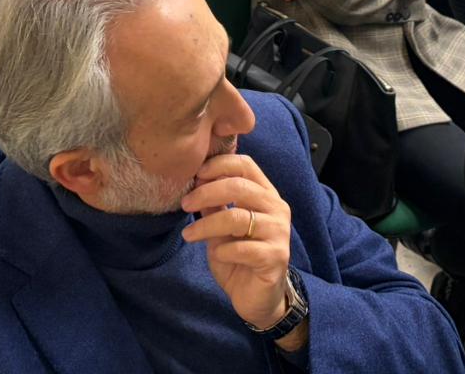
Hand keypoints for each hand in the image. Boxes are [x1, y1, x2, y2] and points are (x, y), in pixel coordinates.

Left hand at [180, 154, 296, 332]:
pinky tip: (216, 255)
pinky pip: (241, 248)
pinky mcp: (276, 257)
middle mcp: (277, 208)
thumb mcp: (221, 227)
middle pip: (239, 186)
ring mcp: (279, 232)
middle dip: (206, 193)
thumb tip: (196, 180)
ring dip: (206, 225)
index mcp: (265, 194)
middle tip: (185, 204)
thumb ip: (214, 204)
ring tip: (188, 235)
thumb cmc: (238, 257)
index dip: (219, 165)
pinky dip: (222, 251)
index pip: (245, 165)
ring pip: (236, 217)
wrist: (257, 298)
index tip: (196, 175)